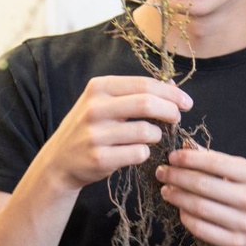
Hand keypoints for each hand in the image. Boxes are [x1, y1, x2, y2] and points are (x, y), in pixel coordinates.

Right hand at [38, 76, 191, 191]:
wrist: (59, 160)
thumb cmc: (90, 128)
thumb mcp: (104, 102)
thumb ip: (135, 92)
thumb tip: (173, 84)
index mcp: (98, 88)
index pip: (144, 84)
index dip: (171, 93)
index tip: (185, 102)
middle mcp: (94, 108)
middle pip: (147, 103)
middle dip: (170, 111)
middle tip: (177, 118)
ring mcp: (95, 134)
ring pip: (146, 131)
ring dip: (157, 135)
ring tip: (151, 137)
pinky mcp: (100, 158)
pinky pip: (139, 153)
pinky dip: (145, 153)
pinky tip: (137, 152)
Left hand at [156, 144, 245, 245]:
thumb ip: (219, 161)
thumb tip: (186, 146)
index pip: (215, 163)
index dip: (188, 159)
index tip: (172, 157)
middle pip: (203, 185)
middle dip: (176, 177)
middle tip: (162, 173)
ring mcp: (244, 223)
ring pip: (199, 207)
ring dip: (177, 197)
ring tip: (166, 190)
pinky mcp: (235, 243)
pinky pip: (201, 229)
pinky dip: (185, 217)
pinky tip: (180, 209)